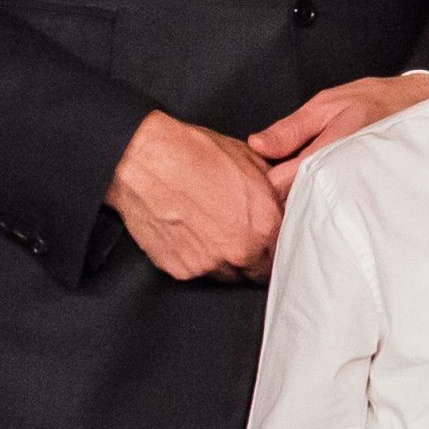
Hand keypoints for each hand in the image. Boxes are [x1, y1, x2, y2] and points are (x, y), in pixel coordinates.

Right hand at [109, 111, 283, 280]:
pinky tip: (189, 234)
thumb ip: (272, 192)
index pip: (283, 253)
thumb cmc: (195, 154)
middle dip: (254, 258)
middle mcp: (240, 250)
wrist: (145, 160)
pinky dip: (195, 258)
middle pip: (257, 270)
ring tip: (211, 233)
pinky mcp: (180, 269)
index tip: (270, 243)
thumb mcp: (251, 161)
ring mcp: (209, 263)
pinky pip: (196, 271)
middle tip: (240, 238)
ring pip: (227, 274)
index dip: (276, 247)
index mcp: (264, 225)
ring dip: (225, 260)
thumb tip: (280, 202)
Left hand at [251, 71, 428, 195]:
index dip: (268, 180)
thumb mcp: (327, 103)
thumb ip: (291, 128)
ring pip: (318, 205)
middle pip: (298, 201)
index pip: (283, 181)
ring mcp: (359, 188)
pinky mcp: (371, 196)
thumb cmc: (376, 101)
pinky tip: (329, 192)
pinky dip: (328, 201)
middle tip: (282, 186)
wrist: (424, 106)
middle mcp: (345, 172)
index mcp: (330, 147)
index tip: (263, 177)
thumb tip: (257, 145)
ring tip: (307, 189)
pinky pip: (340, 205)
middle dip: (286, 196)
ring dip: (307, 199)